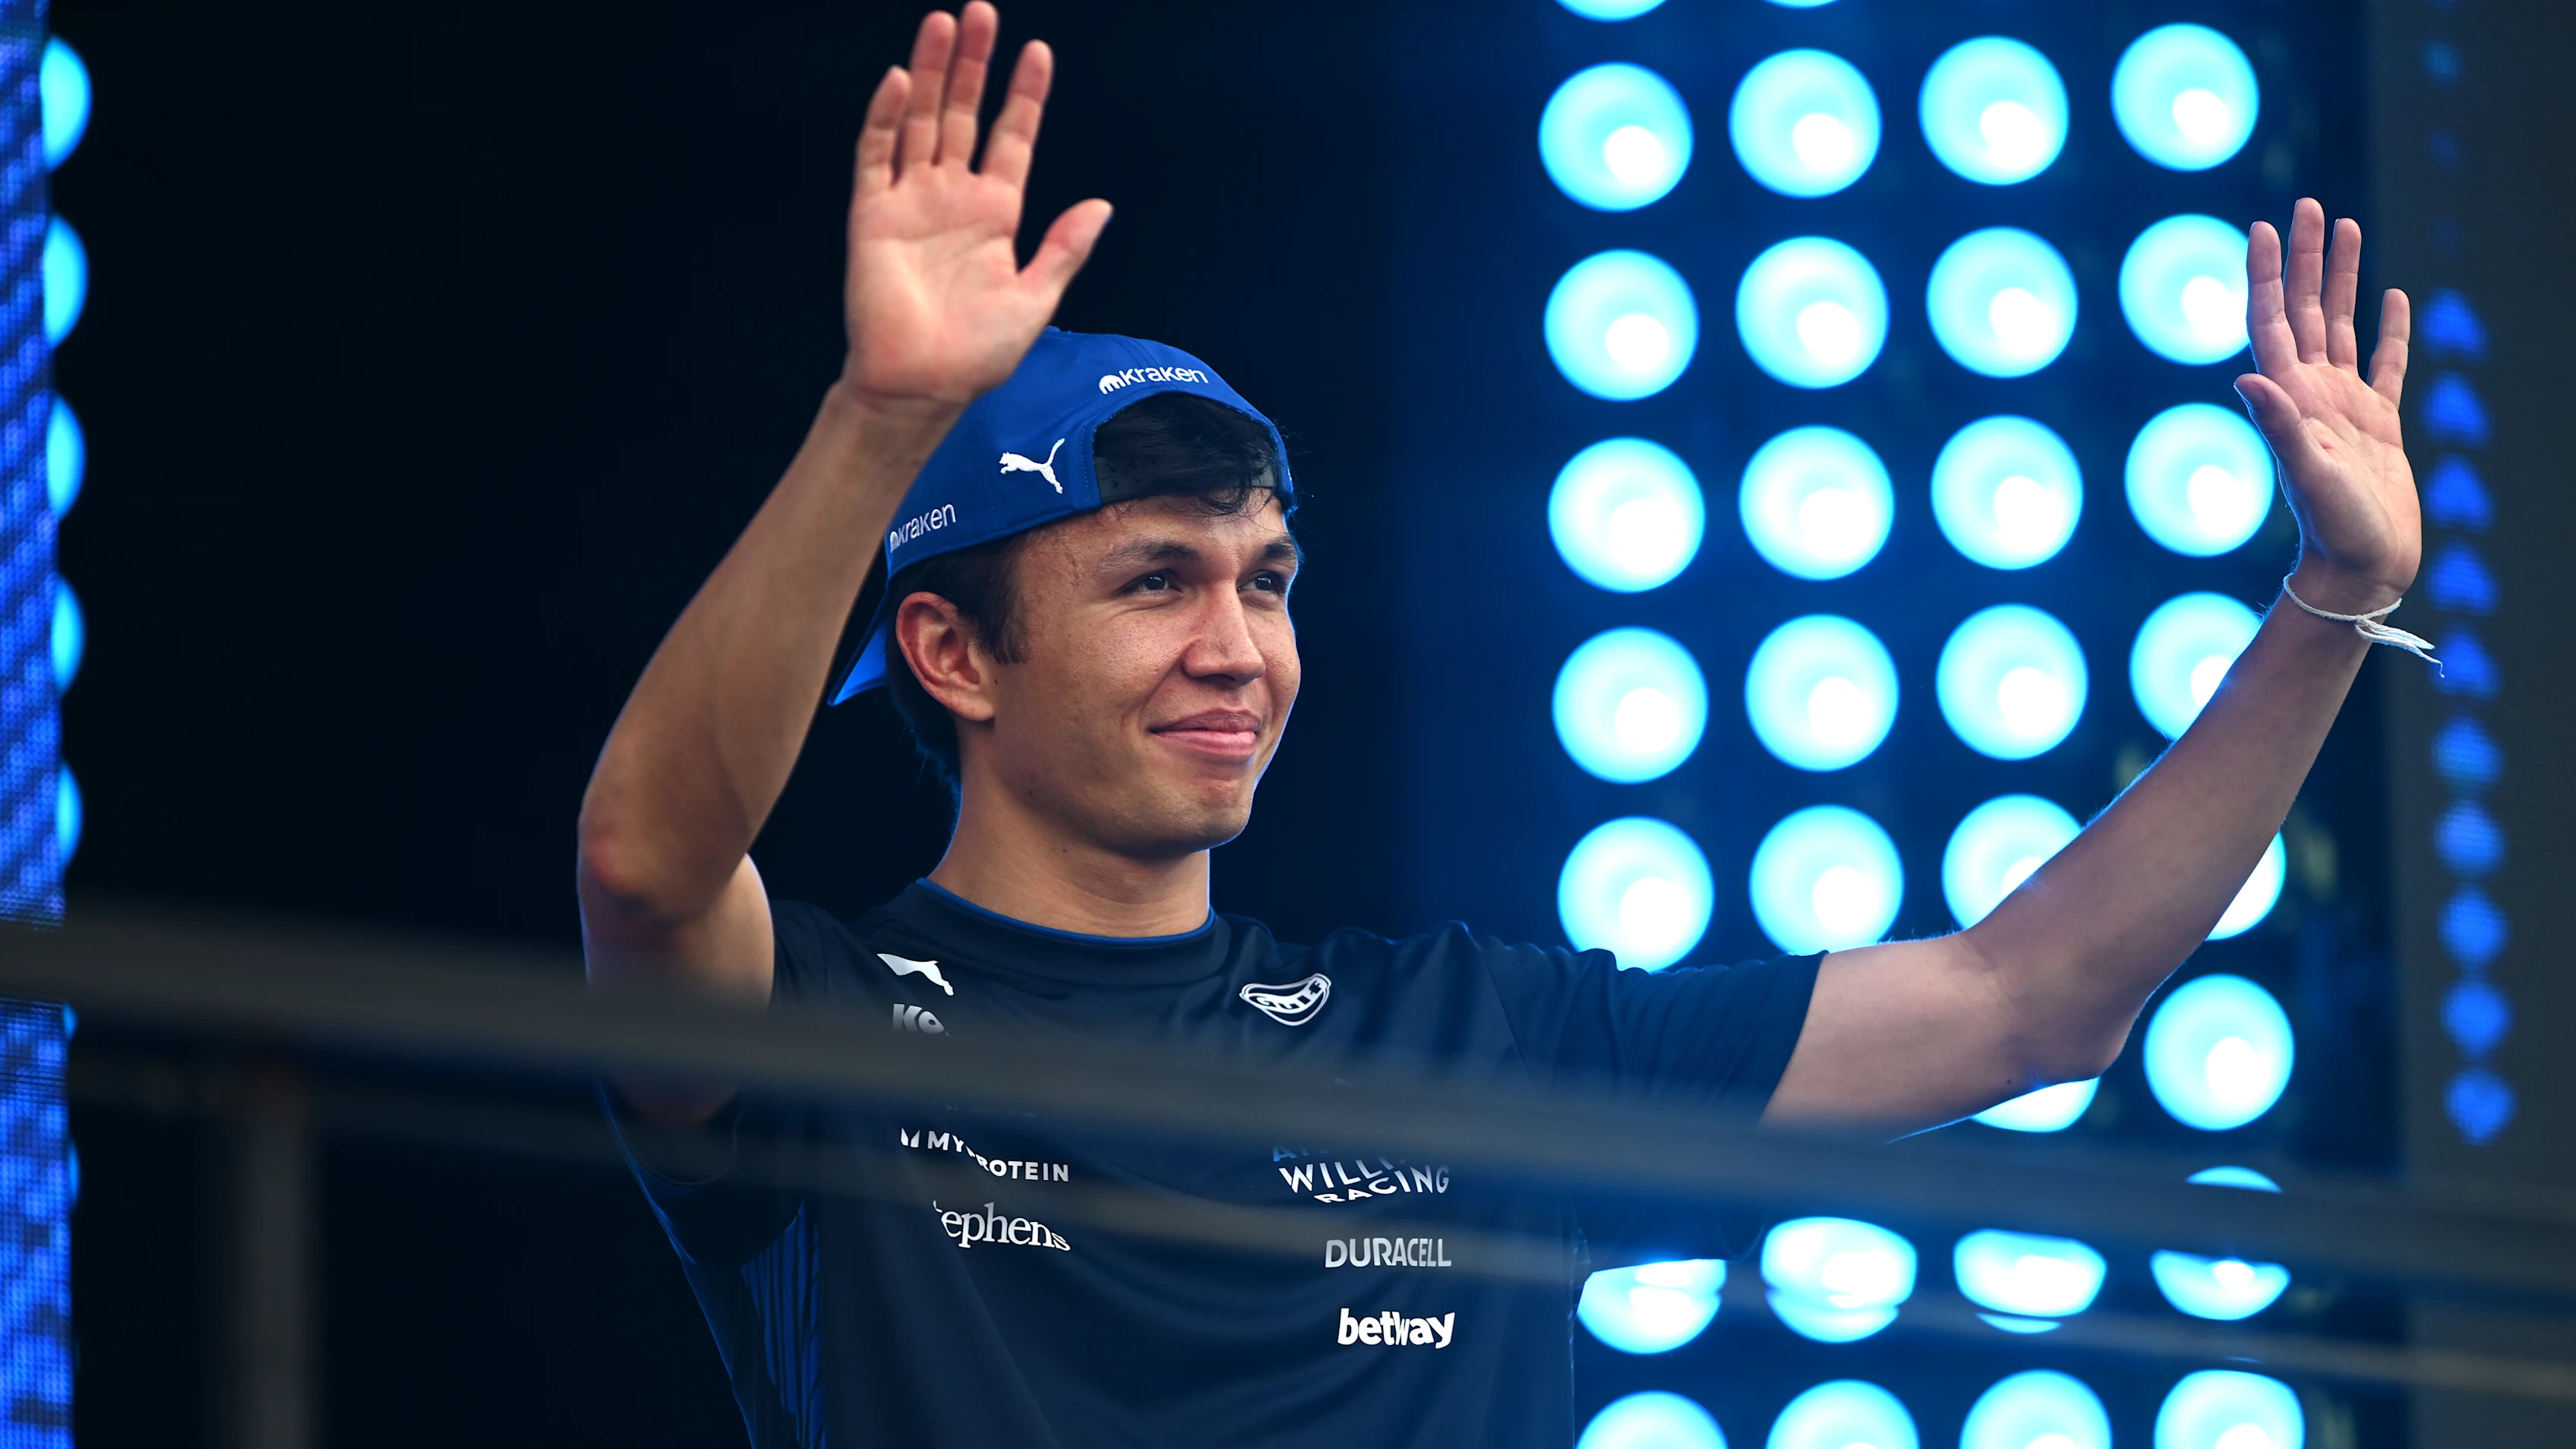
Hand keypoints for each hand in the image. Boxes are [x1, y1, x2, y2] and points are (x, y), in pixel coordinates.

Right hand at [838, 4, 1111, 409]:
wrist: (923, 386)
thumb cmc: (980, 353)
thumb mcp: (1037, 298)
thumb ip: (1065, 248)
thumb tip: (1102, 205)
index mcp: (996, 213)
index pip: (1011, 138)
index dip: (1024, 96)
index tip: (1038, 52)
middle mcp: (952, 198)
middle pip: (964, 115)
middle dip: (973, 65)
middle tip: (982, 12)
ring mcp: (911, 202)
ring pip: (922, 122)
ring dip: (932, 74)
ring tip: (943, 23)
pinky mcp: (872, 215)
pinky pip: (877, 156)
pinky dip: (887, 118)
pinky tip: (902, 80)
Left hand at [2236, 199, 2417, 615]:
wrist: (2362, 569)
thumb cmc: (2334, 528)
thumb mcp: (2307, 472)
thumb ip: (2279, 424)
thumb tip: (2245, 376)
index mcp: (2290, 396)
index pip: (2270, 319)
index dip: (2265, 273)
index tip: (2263, 225)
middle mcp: (2311, 392)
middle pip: (2303, 309)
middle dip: (2306, 257)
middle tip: (2309, 206)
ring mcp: (2345, 405)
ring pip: (2340, 325)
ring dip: (2340, 278)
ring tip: (2346, 228)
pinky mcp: (2379, 423)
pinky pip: (2384, 363)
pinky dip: (2388, 329)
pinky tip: (2391, 297)